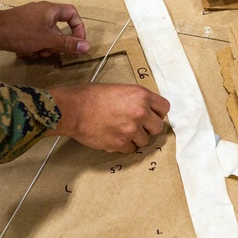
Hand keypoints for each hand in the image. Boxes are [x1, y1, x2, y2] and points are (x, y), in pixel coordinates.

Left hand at [0, 1, 88, 58]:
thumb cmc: (20, 32)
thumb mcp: (47, 40)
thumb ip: (67, 44)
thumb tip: (87, 46)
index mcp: (50, 10)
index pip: (72, 14)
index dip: (78, 28)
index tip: (78, 43)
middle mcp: (42, 13)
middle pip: (59, 29)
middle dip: (56, 44)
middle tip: (51, 52)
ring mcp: (30, 21)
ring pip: (46, 37)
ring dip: (43, 48)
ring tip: (34, 53)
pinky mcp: (21, 30)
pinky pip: (34, 40)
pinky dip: (32, 48)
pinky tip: (24, 52)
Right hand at [50, 83, 169, 152]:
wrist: (73, 109)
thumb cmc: (90, 96)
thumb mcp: (119, 89)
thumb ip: (136, 99)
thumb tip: (146, 109)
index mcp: (141, 95)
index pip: (165, 107)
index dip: (157, 112)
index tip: (152, 115)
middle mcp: (140, 112)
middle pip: (158, 127)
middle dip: (149, 127)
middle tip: (137, 125)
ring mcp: (132, 130)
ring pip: (145, 140)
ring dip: (136, 137)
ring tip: (122, 130)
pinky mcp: (121, 143)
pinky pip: (131, 149)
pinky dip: (125, 145)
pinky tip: (115, 137)